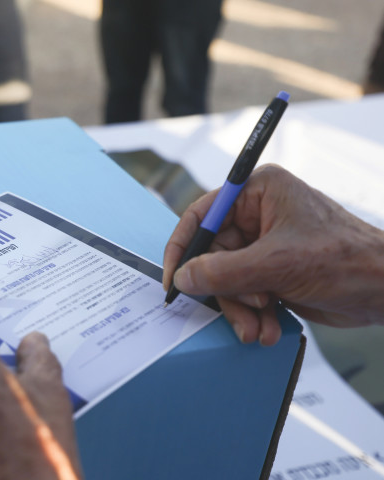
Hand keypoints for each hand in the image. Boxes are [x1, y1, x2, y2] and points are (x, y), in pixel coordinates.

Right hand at [163, 164, 383, 345]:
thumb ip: (223, 272)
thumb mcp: (276, 264)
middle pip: (213, 255)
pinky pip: (243, 293)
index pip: (202, 216)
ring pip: (227, 280)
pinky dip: (252, 314)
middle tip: (242, 312)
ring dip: (240, 309)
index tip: (174, 279)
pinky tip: (268, 328)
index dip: (184, 249)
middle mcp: (258, 214)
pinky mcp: (272, 271)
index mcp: (257, 192)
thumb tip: (183, 278)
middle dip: (225, 291)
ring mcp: (264, 245)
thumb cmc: (347, 260)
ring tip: (258, 329)